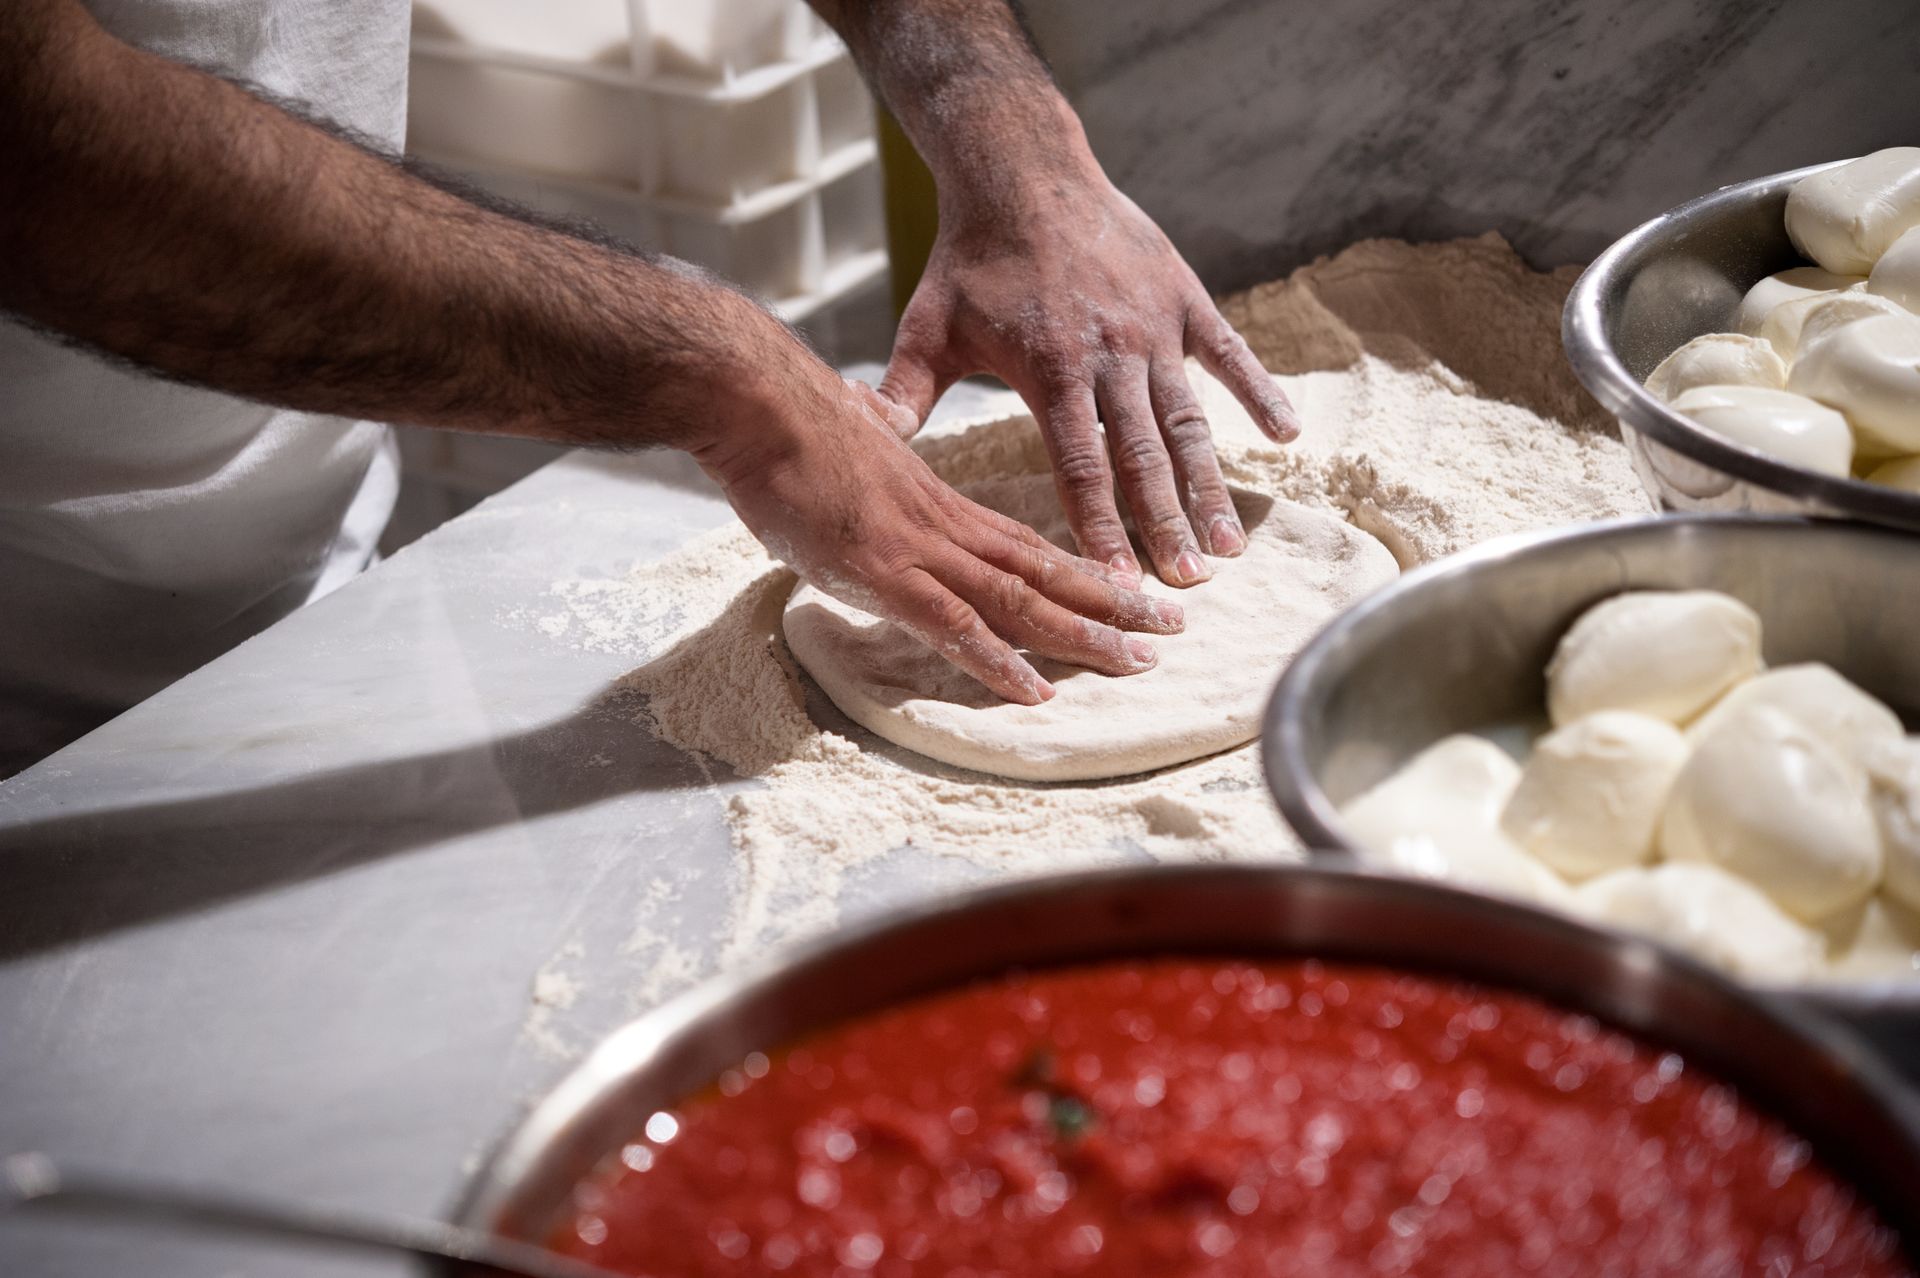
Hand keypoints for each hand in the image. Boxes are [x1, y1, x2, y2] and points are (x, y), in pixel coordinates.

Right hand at [690, 325, 1183, 704]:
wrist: (756, 400)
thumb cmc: (789, 422)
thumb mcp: (851, 439)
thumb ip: (876, 445)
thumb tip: (873, 420)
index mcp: (940, 502)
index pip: (1028, 543)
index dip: (1082, 570)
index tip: (1129, 592)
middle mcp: (945, 526)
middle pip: (1046, 570)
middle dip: (1114, 605)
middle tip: (1172, 633)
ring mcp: (918, 550)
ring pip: (1021, 599)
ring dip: (1083, 635)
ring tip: (1138, 663)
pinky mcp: (883, 573)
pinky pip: (955, 625)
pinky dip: (1000, 662)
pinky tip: (1037, 693)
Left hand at [877, 171, 1299, 589]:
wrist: (1023, 171)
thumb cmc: (970, 259)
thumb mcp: (928, 328)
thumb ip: (901, 393)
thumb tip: (864, 440)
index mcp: (1050, 370)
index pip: (1080, 467)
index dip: (1101, 528)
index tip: (1117, 582)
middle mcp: (1109, 354)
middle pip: (1143, 456)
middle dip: (1166, 524)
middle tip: (1189, 584)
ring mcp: (1153, 326)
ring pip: (1188, 419)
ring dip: (1210, 483)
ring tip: (1227, 545)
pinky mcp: (1182, 296)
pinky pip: (1229, 352)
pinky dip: (1259, 392)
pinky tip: (1286, 437)